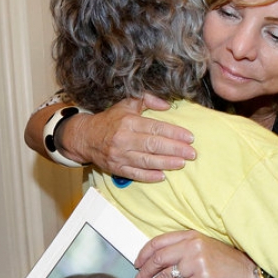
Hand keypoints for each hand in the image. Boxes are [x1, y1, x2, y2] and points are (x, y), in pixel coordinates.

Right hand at [61, 95, 195, 181]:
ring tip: (182, 163)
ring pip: (147, 161)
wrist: (85, 137)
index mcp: (128, 122)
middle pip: (154, 146)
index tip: (189, 137)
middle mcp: (124, 139)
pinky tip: (163, 176)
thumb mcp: (127, 104)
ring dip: (166, 163)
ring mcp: (120, 156)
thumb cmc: (110, 120)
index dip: (174, 133)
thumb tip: (167, 105)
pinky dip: (149, 176)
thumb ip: (147, 100)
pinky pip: (135, 174)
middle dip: (175, 149)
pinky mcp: (116, 168)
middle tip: (192, 153)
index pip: (155, 128)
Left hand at [134, 230, 258, 277]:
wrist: (247, 272)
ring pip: (166, 276)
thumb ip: (182, 248)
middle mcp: (193, 247)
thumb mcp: (203, 245)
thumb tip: (158, 260)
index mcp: (191, 236)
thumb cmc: (226, 260)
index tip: (138, 262)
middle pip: (159, 259)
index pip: (159, 242)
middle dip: (145, 271)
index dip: (144, 254)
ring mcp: (198, 263)